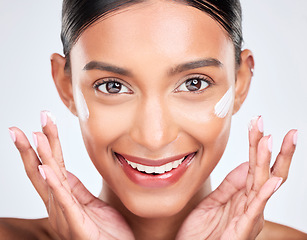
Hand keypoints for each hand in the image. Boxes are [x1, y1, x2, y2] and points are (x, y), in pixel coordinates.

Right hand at [9, 111, 134, 239]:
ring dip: (42, 156)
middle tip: (18, 127)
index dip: (46, 144)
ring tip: (34, 136)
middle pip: (42, 170)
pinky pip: (64, 201)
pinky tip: (44, 168)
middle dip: (32, 147)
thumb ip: (75, 190)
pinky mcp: (75, 224)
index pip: (52, 165)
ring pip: (50, 181)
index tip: (41, 123)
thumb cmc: (105, 231)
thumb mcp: (89, 204)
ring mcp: (64, 215)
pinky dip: (53, 184)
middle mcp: (59, 205)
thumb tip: (63, 171)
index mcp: (63, 198)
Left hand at [176, 116, 296, 239]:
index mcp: (242, 197)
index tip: (258, 124)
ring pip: (261, 184)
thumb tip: (247, 163)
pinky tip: (273, 179)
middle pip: (264, 172)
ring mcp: (248, 217)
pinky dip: (265, 193)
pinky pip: (255, 209)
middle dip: (272, 149)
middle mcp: (250, 205)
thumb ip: (230, 185)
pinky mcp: (243, 229)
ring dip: (267, 162)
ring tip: (270, 140)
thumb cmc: (201, 233)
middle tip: (282, 128)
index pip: (253, 166)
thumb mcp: (213, 202)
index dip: (257, 145)